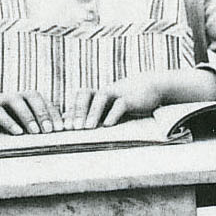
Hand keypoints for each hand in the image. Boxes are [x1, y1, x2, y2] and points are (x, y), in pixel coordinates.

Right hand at [0, 92, 59, 135]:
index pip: (45, 102)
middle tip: (51, 130)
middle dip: (44, 114)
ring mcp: (2, 100)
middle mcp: (17, 96)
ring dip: (29, 117)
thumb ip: (35, 124)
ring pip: (18, 103)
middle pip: (34, 98)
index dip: (55, 114)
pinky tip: (17, 133)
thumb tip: (58, 137)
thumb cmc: (2, 119)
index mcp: (27, 98)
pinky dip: (9, 122)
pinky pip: (0, 113)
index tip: (63, 129)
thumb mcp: (20, 120)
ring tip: (36, 132)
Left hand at [62, 67, 215, 129]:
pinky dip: (113, 114)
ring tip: (87, 128)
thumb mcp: (108, 106)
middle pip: (85, 95)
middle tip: (72, 128)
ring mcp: (117, 93)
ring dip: (92, 113)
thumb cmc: (126, 100)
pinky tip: (108, 125)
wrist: (152, 87)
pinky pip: (120, 104)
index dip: (69, 111)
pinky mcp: (130, 98)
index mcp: (96, 94)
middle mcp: (104, 92)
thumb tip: (68, 120)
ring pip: (101, 97)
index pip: (77, 99)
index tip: (62, 127)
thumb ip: (90, 112)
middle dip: (78, 111)